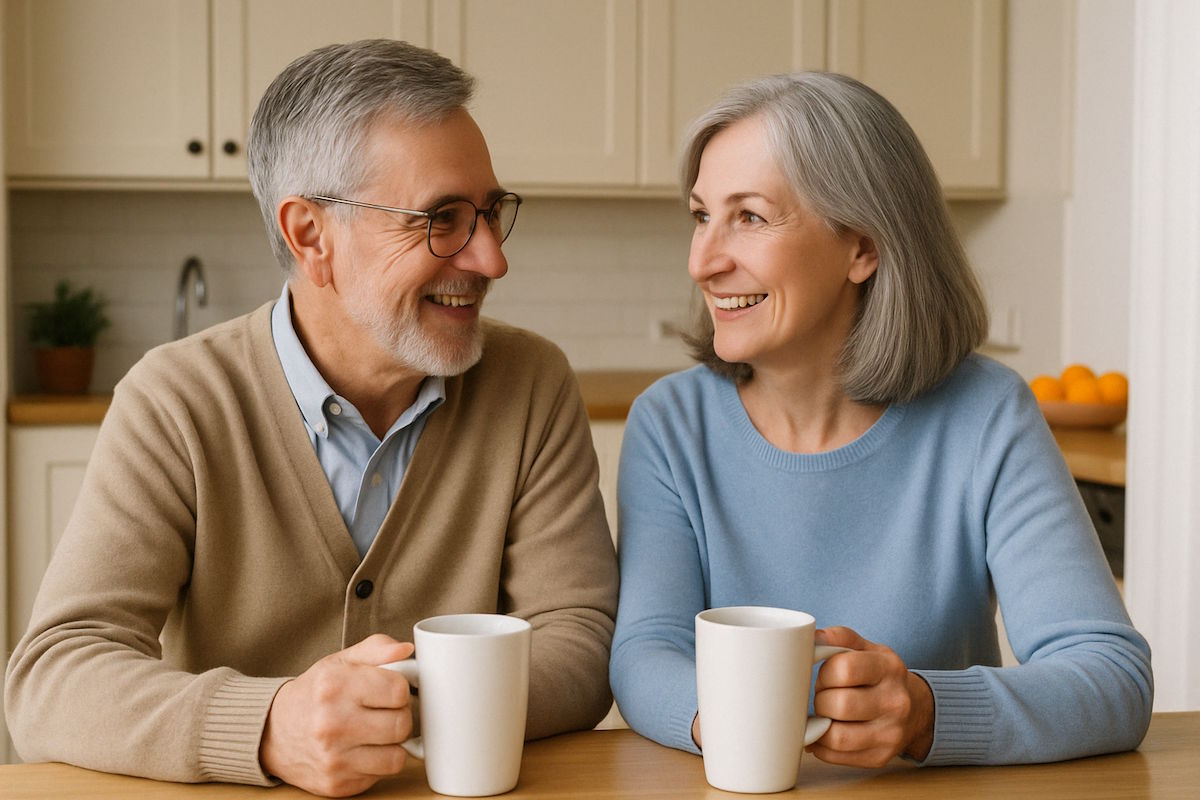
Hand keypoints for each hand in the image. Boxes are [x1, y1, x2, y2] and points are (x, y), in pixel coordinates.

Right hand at [260, 633, 415, 796]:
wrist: (272, 733)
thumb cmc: (313, 695)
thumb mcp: (339, 662)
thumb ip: (376, 649)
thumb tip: (405, 650)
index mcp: (335, 686)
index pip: (399, 691)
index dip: (400, 689)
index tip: (388, 691)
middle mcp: (332, 723)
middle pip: (402, 724)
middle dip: (399, 716)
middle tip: (384, 712)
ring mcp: (333, 758)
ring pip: (397, 755)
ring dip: (392, 744)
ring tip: (374, 732)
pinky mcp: (336, 784)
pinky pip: (381, 775)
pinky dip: (377, 763)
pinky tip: (361, 750)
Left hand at [808, 626, 933, 766]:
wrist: (916, 710)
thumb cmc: (881, 677)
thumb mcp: (867, 650)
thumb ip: (840, 638)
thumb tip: (812, 638)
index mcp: (889, 668)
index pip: (845, 668)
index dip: (824, 673)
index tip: (825, 675)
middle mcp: (895, 702)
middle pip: (839, 704)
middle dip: (821, 699)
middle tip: (824, 696)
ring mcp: (890, 734)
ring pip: (836, 736)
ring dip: (819, 725)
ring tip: (823, 714)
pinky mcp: (880, 758)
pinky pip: (836, 756)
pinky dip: (821, 745)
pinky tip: (823, 732)